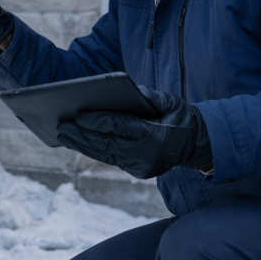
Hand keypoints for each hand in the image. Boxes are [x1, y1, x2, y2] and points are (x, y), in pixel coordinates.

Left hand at [56, 87, 212, 178]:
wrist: (198, 145)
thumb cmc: (183, 118)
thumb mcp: (171, 102)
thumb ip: (151, 96)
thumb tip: (130, 89)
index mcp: (154, 136)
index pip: (121, 127)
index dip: (98, 121)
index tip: (78, 114)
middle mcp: (145, 155)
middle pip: (107, 144)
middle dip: (82, 135)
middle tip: (62, 125)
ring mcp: (140, 166)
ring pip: (105, 155)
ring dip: (82, 145)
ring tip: (63, 135)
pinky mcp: (136, 171)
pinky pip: (111, 159)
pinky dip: (94, 150)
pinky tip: (79, 141)